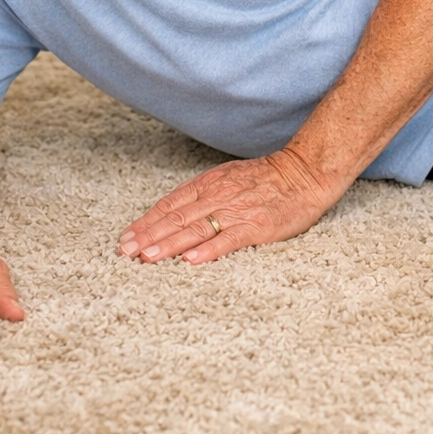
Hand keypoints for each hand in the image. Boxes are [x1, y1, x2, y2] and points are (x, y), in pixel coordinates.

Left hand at [119, 149, 344, 264]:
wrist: (306, 172)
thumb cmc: (268, 179)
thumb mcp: (229, 178)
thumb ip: (203, 195)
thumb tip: (173, 215)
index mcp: (210, 184)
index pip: (170, 204)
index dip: (146, 222)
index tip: (125, 240)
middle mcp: (220, 195)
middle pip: (177, 218)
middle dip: (149, 236)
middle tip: (126, 253)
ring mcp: (239, 211)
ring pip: (197, 229)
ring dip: (170, 244)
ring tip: (148, 257)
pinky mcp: (258, 226)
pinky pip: (230, 239)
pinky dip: (209, 250)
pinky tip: (191, 261)